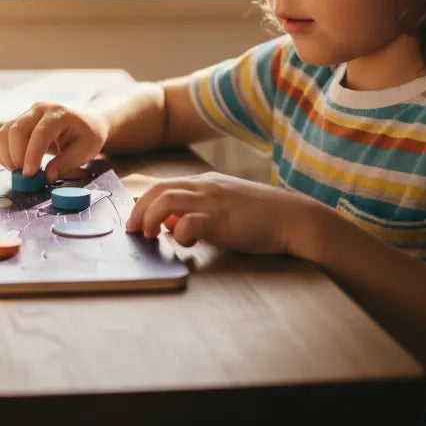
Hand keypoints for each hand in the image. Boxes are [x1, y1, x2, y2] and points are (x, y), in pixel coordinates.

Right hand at [0, 103, 109, 181]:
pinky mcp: (18, 121)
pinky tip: (12, 164)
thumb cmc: (87, 136)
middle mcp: (40, 109)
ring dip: (6, 155)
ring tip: (18, 171)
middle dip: (16, 155)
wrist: (86, 122)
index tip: (29, 174)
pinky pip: (2, 135)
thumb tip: (46, 177)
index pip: (40, 133)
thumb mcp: (84, 151)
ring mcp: (27, 113)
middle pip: (17, 129)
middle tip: (25, 175)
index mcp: (59, 113)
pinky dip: (2, 152)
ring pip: (5, 132)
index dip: (32, 154)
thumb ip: (65, 164)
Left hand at [125, 172, 313, 254]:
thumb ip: (198, 211)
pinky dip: (180, 234)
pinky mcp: (222, 221)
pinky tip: (186, 244)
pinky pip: (189, 223)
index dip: (143, 201)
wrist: (293, 218)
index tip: (135, 218)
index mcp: (205, 182)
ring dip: (150, 219)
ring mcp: (213, 202)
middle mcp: (206, 187)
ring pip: (167, 201)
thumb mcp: (224, 207)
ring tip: (147, 236)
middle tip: (132, 230)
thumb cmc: (261, 216)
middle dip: (139, 210)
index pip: (163, 184)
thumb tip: (171, 224)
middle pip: (159, 190)